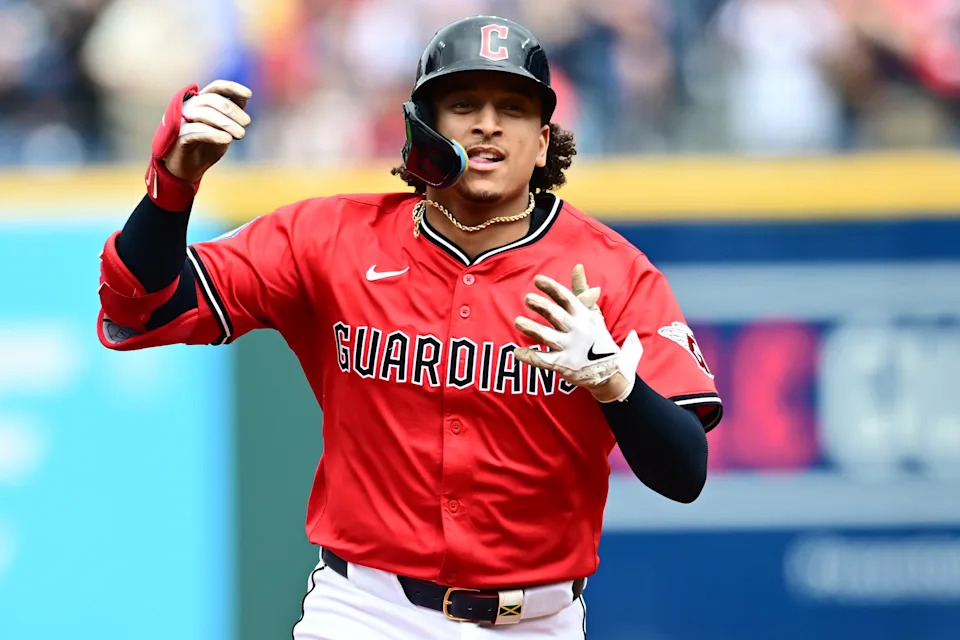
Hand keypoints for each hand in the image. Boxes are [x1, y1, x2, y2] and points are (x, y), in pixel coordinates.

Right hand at [163, 80, 251, 182]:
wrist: (188, 169)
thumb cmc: (207, 146)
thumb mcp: (224, 129)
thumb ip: (232, 114)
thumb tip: (244, 97)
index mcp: (201, 102)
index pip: (216, 87)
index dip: (231, 87)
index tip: (248, 94)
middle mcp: (189, 107)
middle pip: (212, 100)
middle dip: (232, 110)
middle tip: (247, 123)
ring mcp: (182, 121)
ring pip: (204, 114)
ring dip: (226, 123)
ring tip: (241, 135)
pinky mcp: (178, 138)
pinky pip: (195, 131)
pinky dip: (213, 134)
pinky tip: (227, 139)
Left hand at [513, 265, 642, 401]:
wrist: (611, 371)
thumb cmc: (597, 337)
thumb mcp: (593, 313)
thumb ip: (582, 290)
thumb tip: (577, 266)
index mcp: (582, 315)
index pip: (566, 298)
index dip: (552, 287)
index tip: (537, 279)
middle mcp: (576, 330)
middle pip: (556, 314)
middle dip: (541, 305)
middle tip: (527, 298)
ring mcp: (570, 348)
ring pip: (548, 336)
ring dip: (532, 328)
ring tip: (518, 321)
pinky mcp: (564, 364)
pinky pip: (544, 360)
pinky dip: (530, 357)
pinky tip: (517, 352)